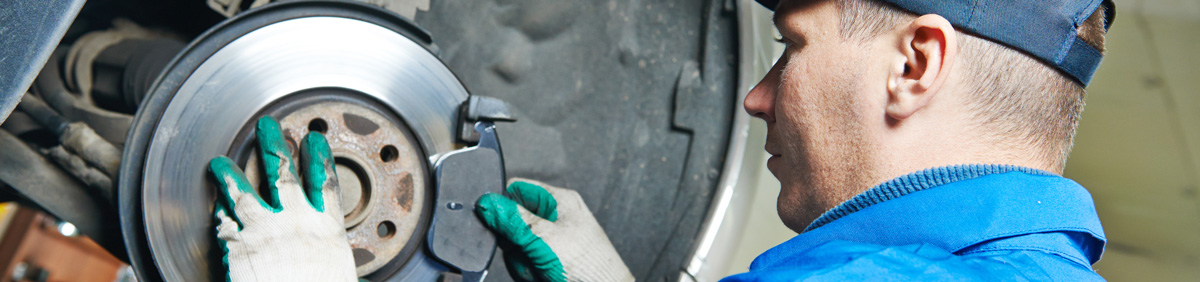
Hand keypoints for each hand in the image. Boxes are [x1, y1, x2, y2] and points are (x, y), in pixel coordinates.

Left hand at [208, 116, 356, 281]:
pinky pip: (224, 222)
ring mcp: (263, 230)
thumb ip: (340, 267)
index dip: (319, 159)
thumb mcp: (342, 277)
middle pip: (283, 174)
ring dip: (230, 175)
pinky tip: (214, 204)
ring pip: (244, 193)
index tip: (314, 141)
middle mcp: (294, 222)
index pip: (324, 184)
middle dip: (274, 146)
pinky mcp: (237, 246)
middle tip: (268, 127)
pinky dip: (219, 211)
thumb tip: (353, 279)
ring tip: (220, 163)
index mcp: (325, 230)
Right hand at [476, 178, 634, 281]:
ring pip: (514, 245)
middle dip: (513, 241)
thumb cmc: (588, 268)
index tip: (495, 220)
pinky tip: (538, 276)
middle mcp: (554, 218)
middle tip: (526, 252)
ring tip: (538, 268)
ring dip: (520, 261)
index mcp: (558, 201)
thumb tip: (487, 203)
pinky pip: (522, 262)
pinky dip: (526, 272)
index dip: (503, 203)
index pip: (517, 188)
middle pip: (512, 221)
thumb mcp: (544, 238)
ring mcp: (550, 241)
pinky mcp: (547, 260)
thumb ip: (513, 220)